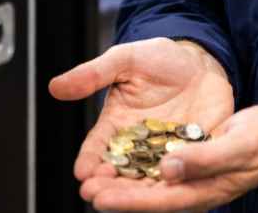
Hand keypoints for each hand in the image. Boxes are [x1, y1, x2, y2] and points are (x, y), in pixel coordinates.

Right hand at [49, 38, 234, 182]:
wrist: (201, 62)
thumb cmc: (160, 59)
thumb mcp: (126, 60)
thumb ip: (94, 74)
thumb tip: (55, 86)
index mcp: (116, 125)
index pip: (98, 147)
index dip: (89, 159)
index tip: (82, 172)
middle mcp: (138, 146)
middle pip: (119, 171)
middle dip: (107, 185)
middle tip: (96, 196)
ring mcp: (164, 154)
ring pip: (147, 179)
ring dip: (136, 194)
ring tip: (127, 203)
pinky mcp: (192, 157)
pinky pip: (183, 175)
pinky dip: (175, 185)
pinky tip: (169, 192)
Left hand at [78, 105, 257, 211]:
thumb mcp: (238, 146)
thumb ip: (204, 159)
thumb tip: (168, 169)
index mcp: (204, 190)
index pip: (158, 200)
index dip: (127, 200)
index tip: (100, 197)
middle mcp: (192, 185)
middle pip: (147, 194)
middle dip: (115, 192)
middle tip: (85, 187)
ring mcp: (190, 173)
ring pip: (148, 179)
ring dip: (121, 178)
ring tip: (91, 174)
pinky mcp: (189, 157)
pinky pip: (158, 163)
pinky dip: (137, 160)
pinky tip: (118, 154)